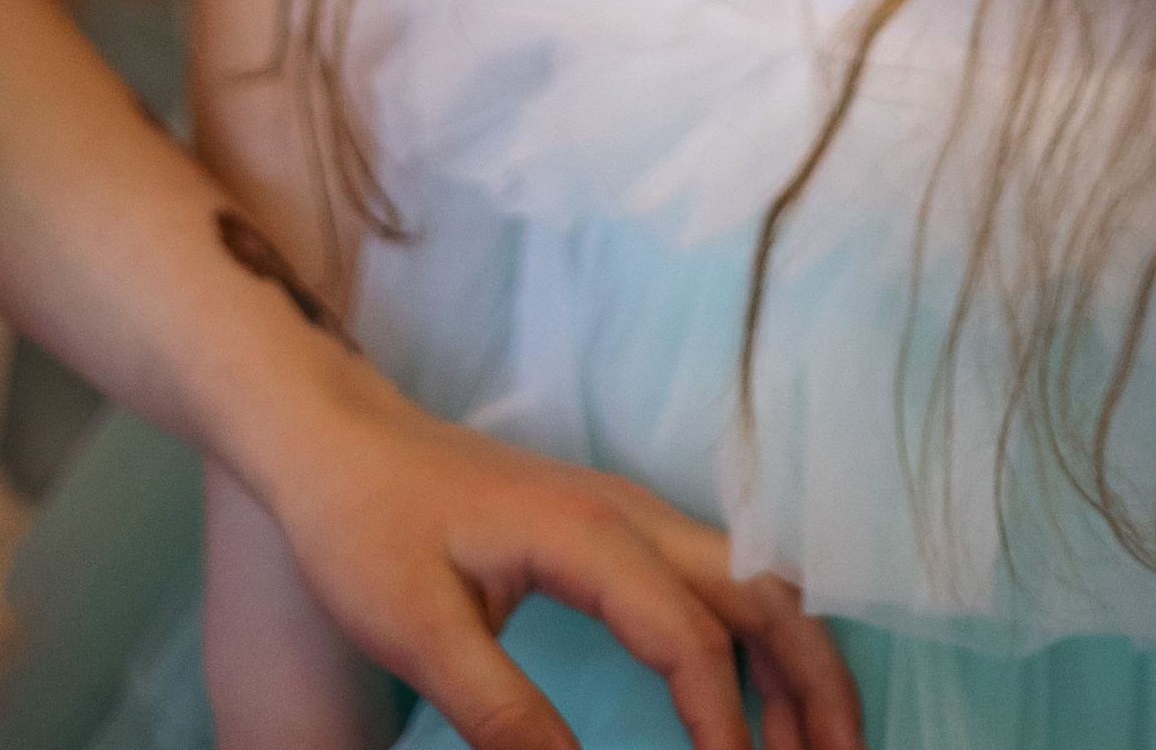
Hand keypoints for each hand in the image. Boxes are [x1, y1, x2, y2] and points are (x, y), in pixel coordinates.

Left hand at [258, 359, 864, 749]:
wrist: (335, 437)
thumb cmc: (365, 526)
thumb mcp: (416, 630)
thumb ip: (500, 714)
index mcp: (590, 535)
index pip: (691, 639)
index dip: (726, 727)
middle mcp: (630, 513)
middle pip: (765, 590)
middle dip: (815, 680)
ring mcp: (629, 514)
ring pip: (752, 580)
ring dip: (796, 658)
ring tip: (820, 743)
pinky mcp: (614, 529)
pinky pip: (716, 579)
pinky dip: (756, 640)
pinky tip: (751, 699)